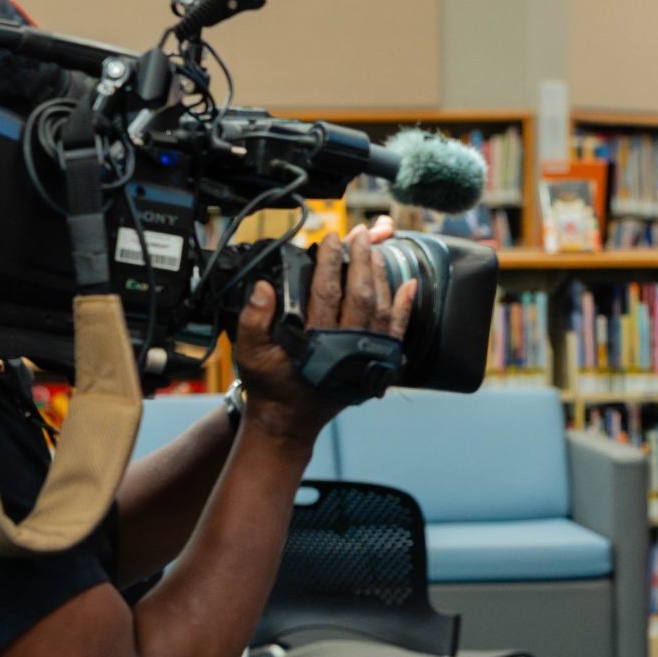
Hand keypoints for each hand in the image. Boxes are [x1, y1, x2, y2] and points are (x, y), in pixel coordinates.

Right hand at [231, 217, 420, 443]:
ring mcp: (364, 356)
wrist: (289, 421)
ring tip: (376, 250)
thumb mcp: (250, 353)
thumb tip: (264, 286)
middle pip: (359, 294)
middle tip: (360, 235)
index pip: (327, 291)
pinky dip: (403, 307)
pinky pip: (396, 331)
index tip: (332, 239)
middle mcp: (344, 347)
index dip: (331, 262)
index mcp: (314, 342)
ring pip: (380, 308)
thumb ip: (254, 319)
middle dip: (361, 261)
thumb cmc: (269, 385)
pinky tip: (408, 284)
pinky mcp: (377, 364)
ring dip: (380, 276)